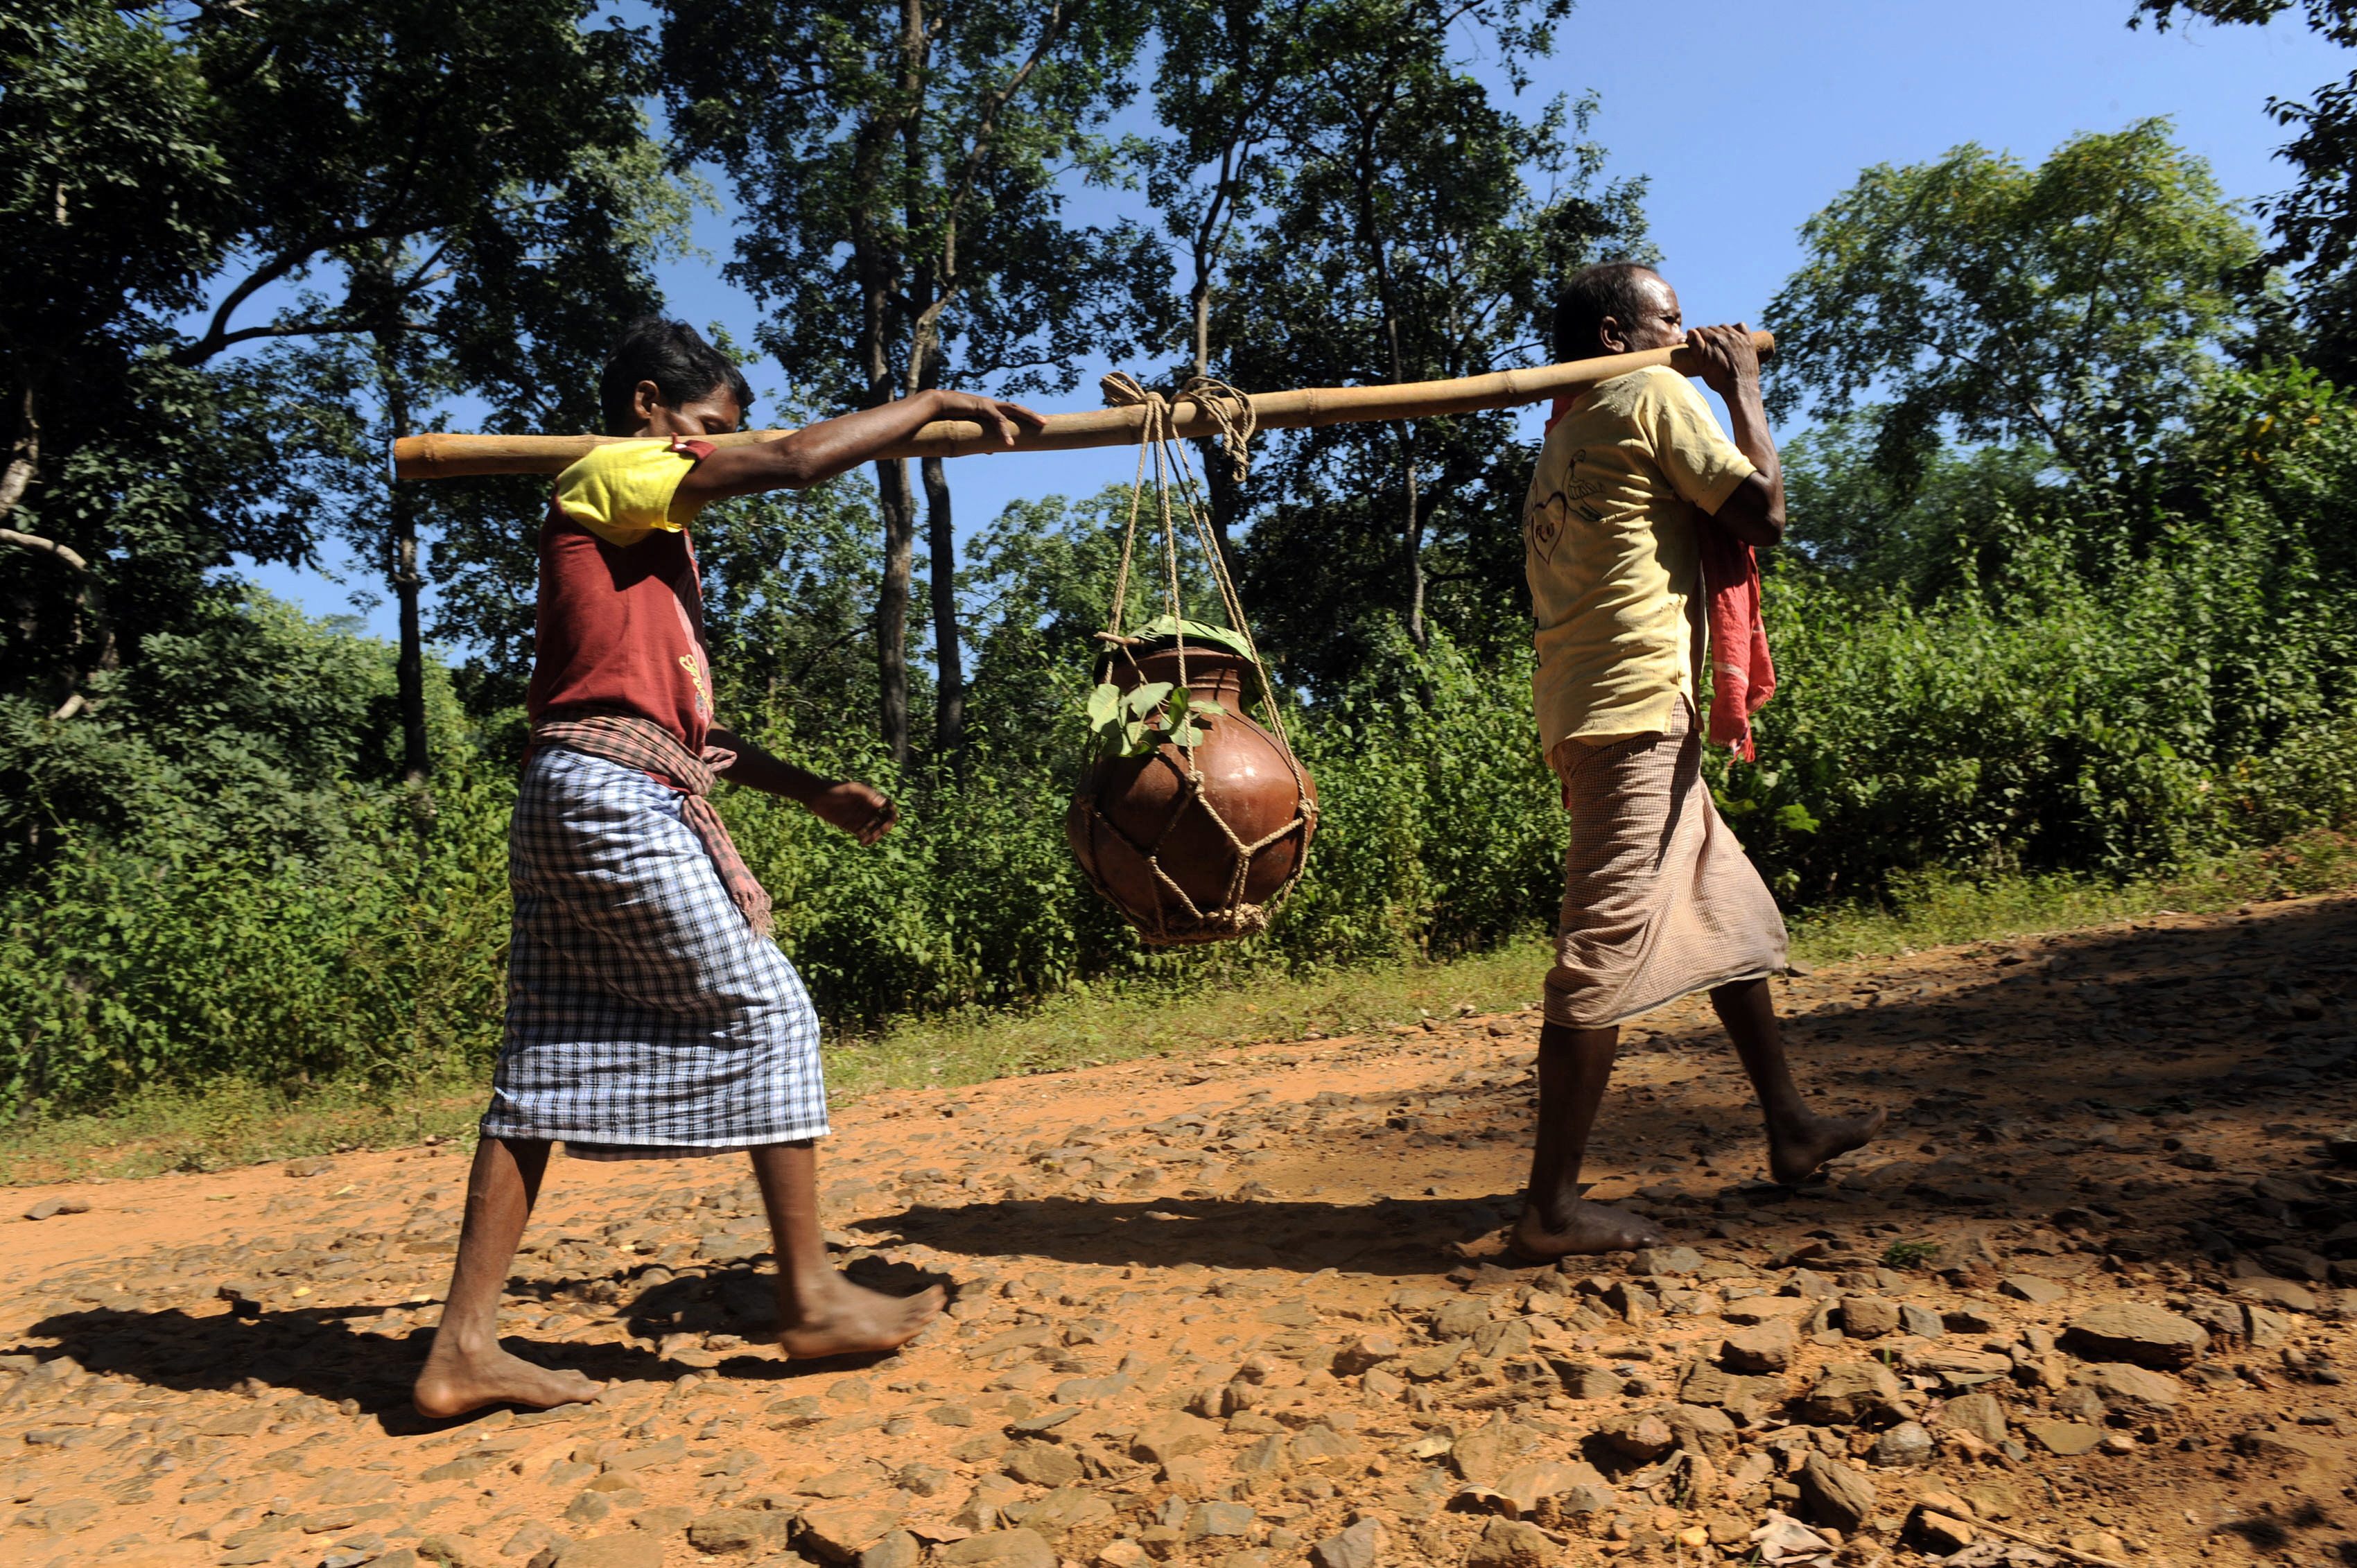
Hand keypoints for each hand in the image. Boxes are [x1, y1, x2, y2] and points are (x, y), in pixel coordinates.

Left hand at [808, 780, 897, 845]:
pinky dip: (866, 839)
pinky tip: (862, 842)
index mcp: (870, 798)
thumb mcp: (851, 789)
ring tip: (868, 840)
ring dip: (876, 836)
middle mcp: (867, 808)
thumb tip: (882, 804)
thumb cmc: (834, 789)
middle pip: (884, 820)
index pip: (888, 807)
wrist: (816, 796)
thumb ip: (866, 795)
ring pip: (875, 829)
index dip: (892, 814)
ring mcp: (860, 817)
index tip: (890, 820)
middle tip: (880, 832)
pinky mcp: (852, 826)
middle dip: (885, 827)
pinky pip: (863, 834)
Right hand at [931, 389, 1046, 448]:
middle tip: (1046, 423)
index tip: (1036, 424)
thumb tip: (993, 451)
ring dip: (1028, 417)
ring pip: (1013, 410)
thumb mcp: (969, 431)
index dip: (1024, 417)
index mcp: (989, 409)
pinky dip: (1004, 432)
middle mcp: (991, 404)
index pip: (1011, 413)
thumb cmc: (949, 418)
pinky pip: (997, 420)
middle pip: (1017, 408)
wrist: (934, 406)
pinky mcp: (981, 406)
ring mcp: (987, 404)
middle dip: (1032, 415)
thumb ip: (981, 440)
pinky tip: (1009, 443)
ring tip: (1040, 425)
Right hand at [1685, 323, 1760, 398]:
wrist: (1741, 388)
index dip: (1696, 337)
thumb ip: (1696, 347)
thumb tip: (1691, 331)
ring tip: (1719, 344)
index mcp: (1713, 340)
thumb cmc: (1719, 380)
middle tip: (1707, 347)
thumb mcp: (1702, 366)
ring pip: (1724, 327)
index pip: (1700, 330)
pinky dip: (1735, 328)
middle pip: (1712, 328)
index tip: (1696, 343)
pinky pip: (1741, 326)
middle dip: (1707, 335)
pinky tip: (1732, 337)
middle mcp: (1726, 335)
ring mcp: (1739, 337)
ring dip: (1720, 332)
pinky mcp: (1748, 340)